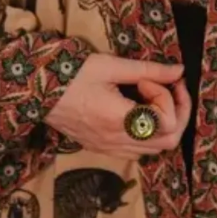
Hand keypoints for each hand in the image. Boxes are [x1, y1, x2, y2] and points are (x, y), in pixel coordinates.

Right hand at [44, 53, 191, 158]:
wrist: (37, 92)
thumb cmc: (73, 75)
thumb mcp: (110, 65)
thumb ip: (148, 70)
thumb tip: (179, 71)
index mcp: (118, 120)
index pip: (166, 122)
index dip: (167, 97)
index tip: (148, 80)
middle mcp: (116, 141)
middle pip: (168, 142)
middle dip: (178, 113)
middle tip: (169, 88)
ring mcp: (109, 149)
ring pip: (155, 150)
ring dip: (165, 124)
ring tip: (153, 98)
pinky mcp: (102, 149)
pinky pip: (137, 151)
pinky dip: (149, 135)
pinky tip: (139, 112)